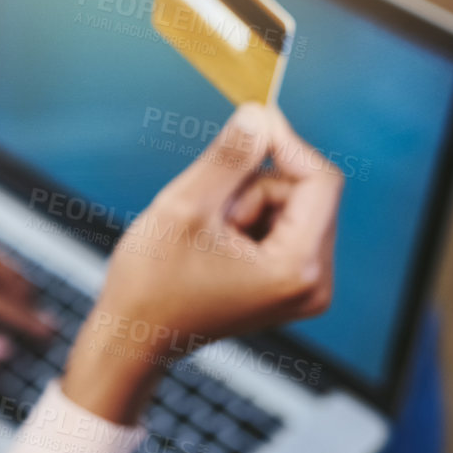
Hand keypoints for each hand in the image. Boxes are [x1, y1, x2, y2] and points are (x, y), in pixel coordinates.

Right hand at [61, 102, 343, 424]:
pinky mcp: (286, 287)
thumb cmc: (152, 285)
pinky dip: (245, 223)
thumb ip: (229, 156)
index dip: (285, 143)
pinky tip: (212, 245)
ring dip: (245, 205)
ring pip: (288, 209)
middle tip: (208, 213)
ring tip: (204, 236)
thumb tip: (259, 114)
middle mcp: (313, 283)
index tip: (250, 121)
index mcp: (297, 268)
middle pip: (304, 195)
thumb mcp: (186, 207)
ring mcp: (301, 289)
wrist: (133, 337)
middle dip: (253, 189)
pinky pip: (279, 230)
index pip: (320, 181)